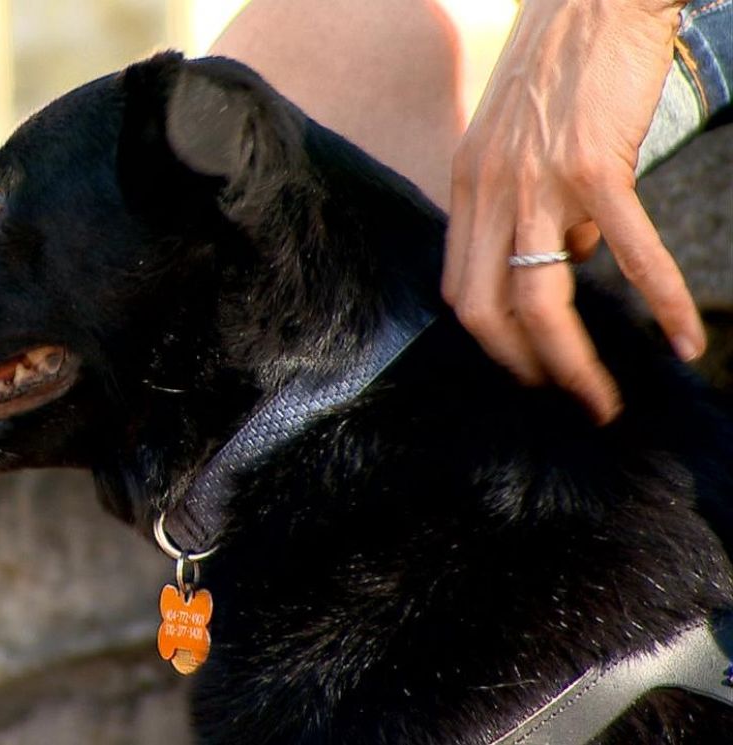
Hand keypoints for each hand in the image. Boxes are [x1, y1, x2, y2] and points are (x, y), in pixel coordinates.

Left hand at [442, 0, 704, 423]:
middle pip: (486, 310)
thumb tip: (570, 261)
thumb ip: (527, 207)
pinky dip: (660, 301)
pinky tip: (683, 341)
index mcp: (466, 189)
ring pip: (540, 298)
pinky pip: (629, 251)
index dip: (489, 342)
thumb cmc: (559, 71)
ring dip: (572, 363)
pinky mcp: (595, 164)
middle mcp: (489, 192)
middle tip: (561, 400)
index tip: (523, 369)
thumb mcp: (514, 144)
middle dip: (523, 369)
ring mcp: (537, 181)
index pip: (459, 290)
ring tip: (602, 401)